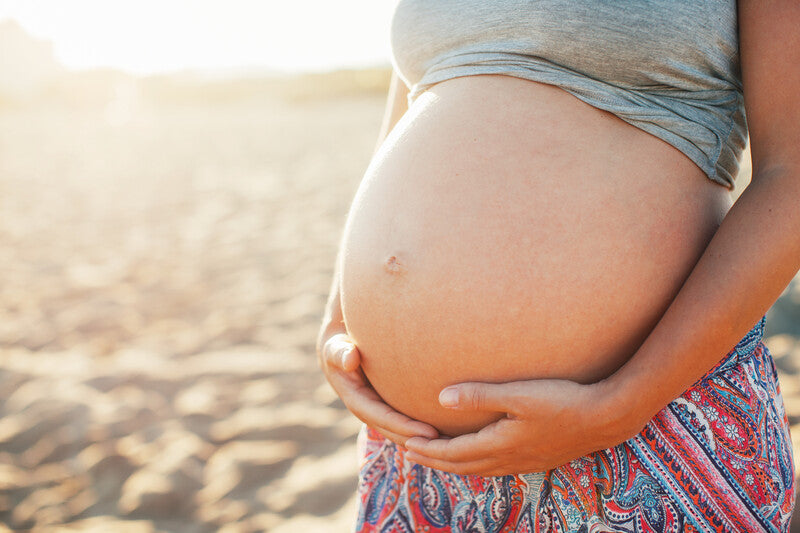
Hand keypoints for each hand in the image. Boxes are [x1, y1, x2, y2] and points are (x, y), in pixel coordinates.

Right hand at [318, 333, 438, 445]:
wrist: (338, 349)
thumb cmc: (339, 345)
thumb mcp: (335, 347)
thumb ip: (340, 352)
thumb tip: (350, 359)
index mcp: (356, 400)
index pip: (383, 418)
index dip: (405, 427)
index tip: (429, 432)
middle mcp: (367, 411)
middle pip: (394, 431)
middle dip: (418, 438)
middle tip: (446, 442)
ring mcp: (376, 411)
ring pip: (400, 430)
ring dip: (421, 438)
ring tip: (450, 440)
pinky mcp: (385, 406)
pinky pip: (403, 420)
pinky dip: (419, 427)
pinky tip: (444, 428)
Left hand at [403, 378, 640, 475]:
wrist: (605, 418)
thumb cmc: (562, 400)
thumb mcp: (518, 394)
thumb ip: (479, 395)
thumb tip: (441, 398)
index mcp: (499, 445)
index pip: (453, 453)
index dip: (428, 450)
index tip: (407, 445)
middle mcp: (508, 460)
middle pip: (461, 466)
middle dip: (434, 461)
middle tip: (411, 455)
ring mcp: (523, 463)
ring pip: (478, 470)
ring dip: (454, 465)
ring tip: (437, 458)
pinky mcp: (536, 460)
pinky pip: (495, 469)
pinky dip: (475, 465)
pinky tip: (479, 458)